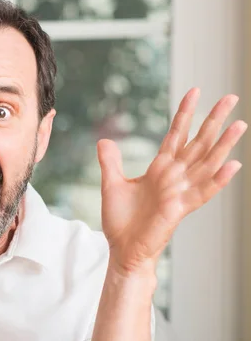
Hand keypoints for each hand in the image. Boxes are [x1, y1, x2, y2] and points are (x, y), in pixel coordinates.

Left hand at [97, 88, 245, 274]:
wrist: (122, 249)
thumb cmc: (121, 220)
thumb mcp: (112, 184)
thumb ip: (111, 162)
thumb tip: (103, 140)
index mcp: (159, 169)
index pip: (176, 135)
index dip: (185, 114)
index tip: (195, 91)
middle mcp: (173, 177)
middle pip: (198, 143)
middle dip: (213, 120)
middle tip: (231, 97)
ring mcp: (179, 192)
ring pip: (206, 163)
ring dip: (223, 145)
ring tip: (240, 124)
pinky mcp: (179, 209)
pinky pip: (202, 192)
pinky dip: (218, 180)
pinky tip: (233, 164)